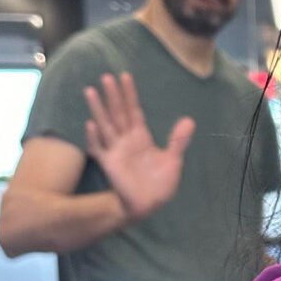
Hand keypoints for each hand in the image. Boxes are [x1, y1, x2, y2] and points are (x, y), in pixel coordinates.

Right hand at [84, 72, 194, 221]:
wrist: (148, 204)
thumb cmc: (159, 183)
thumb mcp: (173, 160)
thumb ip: (178, 140)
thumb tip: (190, 120)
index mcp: (141, 137)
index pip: (134, 111)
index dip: (130, 94)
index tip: (125, 76)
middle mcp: (126, 140)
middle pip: (118, 113)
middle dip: (113, 96)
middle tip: (107, 76)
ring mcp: (116, 151)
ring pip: (105, 126)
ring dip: (98, 109)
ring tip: (91, 91)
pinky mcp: (109, 164)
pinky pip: (99, 149)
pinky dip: (94, 138)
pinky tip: (90, 125)